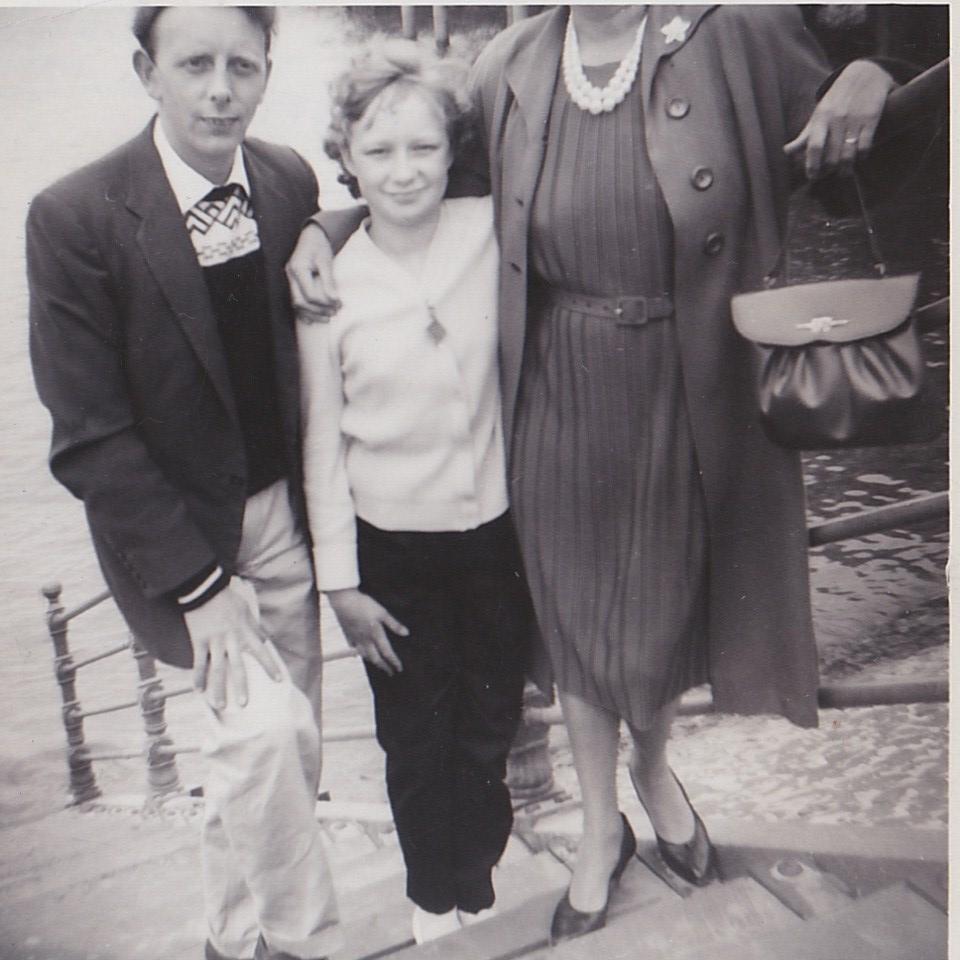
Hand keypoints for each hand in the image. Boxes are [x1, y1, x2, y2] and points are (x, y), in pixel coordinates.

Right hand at [184, 580, 281, 710]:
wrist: (204, 588)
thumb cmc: (227, 599)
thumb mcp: (246, 611)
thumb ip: (256, 627)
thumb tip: (266, 639)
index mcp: (245, 631)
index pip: (261, 652)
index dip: (270, 666)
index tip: (279, 681)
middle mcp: (232, 639)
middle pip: (237, 667)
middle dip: (241, 686)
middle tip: (244, 704)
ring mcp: (215, 641)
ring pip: (217, 669)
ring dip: (218, 689)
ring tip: (220, 705)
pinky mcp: (199, 640)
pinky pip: (199, 662)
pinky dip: (198, 677)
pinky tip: (198, 691)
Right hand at [286, 222, 340, 322]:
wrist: (311, 236)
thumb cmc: (319, 246)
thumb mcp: (326, 262)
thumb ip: (329, 281)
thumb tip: (335, 300)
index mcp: (298, 269)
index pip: (310, 294)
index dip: (325, 303)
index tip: (339, 304)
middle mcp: (290, 275)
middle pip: (301, 302)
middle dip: (318, 311)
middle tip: (334, 313)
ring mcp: (289, 280)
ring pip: (296, 305)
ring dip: (312, 314)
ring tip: (328, 318)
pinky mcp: (292, 283)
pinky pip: (294, 301)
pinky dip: (303, 312)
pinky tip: (312, 320)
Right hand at [326, 588, 407, 675]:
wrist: (343, 601)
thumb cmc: (364, 605)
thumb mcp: (382, 612)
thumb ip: (394, 624)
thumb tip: (406, 633)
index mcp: (376, 635)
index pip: (387, 652)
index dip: (394, 662)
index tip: (399, 669)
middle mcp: (365, 640)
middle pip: (375, 658)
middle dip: (384, 666)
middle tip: (390, 673)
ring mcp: (356, 638)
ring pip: (365, 655)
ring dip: (372, 662)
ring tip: (378, 665)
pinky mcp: (348, 634)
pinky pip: (354, 648)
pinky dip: (358, 653)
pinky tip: (359, 654)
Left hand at [784, 60, 896, 179]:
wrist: (865, 73)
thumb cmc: (837, 100)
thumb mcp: (818, 114)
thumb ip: (804, 135)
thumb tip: (786, 152)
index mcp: (821, 119)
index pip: (814, 147)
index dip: (812, 165)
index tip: (812, 177)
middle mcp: (837, 119)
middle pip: (831, 155)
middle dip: (829, 170)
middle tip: (829, 174)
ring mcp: (854, 119)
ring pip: (848, 154)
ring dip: (846, 168)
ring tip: (844, 172)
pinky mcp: (871, 118)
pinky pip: (865, 145)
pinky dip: (862, 156)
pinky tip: (860, 157)